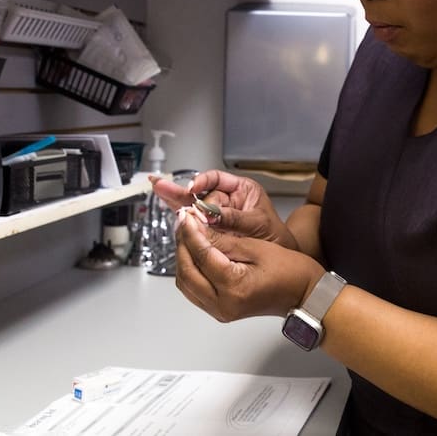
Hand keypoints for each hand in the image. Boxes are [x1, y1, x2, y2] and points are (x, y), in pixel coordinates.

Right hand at [150, 170, 297, 249]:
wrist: (279, 256)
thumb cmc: (274, 236)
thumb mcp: (257, 224)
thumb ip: (233, 218)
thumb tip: (210, 215)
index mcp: (242, 190)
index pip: (217, 179)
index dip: (203, 181)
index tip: (193, 188)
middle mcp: (227, 199)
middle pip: (200, 191)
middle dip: (183, 191)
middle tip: (162, 186)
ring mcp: (217, 214)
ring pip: (193, 204)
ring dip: (175, 198)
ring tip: (157, 186)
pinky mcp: (211, 228)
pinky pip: (193, 219)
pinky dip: (179, 214)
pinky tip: (164, 200)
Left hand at [174, 208, 324, 321]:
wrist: (303, 293)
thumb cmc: (290, 271)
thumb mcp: (256, 247)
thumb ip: (223, 240)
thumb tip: (198, 228)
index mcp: (234, 287)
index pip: (202, 256)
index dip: (191, 233)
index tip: (186, 215)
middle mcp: (222, 304)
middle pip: (187, 272)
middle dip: (181, 244)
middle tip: (183, 221)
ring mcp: (219, 310)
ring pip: (185, 283)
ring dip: (182, 258)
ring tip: (187, 234)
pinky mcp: (219, 310)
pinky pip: (193, 291)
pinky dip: (190, 270)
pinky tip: (194, 253)